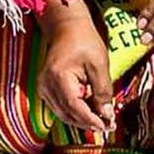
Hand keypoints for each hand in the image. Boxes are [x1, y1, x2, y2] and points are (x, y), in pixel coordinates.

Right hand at [37, 1, 114, 134]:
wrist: (66, 27)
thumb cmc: (84, 41)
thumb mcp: (99, 64)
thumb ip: (103, 91)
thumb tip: (107, 114)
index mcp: (58, 77)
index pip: (74, 107)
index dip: (90, 120)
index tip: (107, 126)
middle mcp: (46, 85)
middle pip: (67, 114)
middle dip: (89, 123)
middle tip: (109, 126)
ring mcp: (44, 88)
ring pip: (64, 114)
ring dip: (83, 120)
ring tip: (104, 121)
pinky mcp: (46, 89)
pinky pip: (61, 107)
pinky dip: (76, 112)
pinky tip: (91, 111)